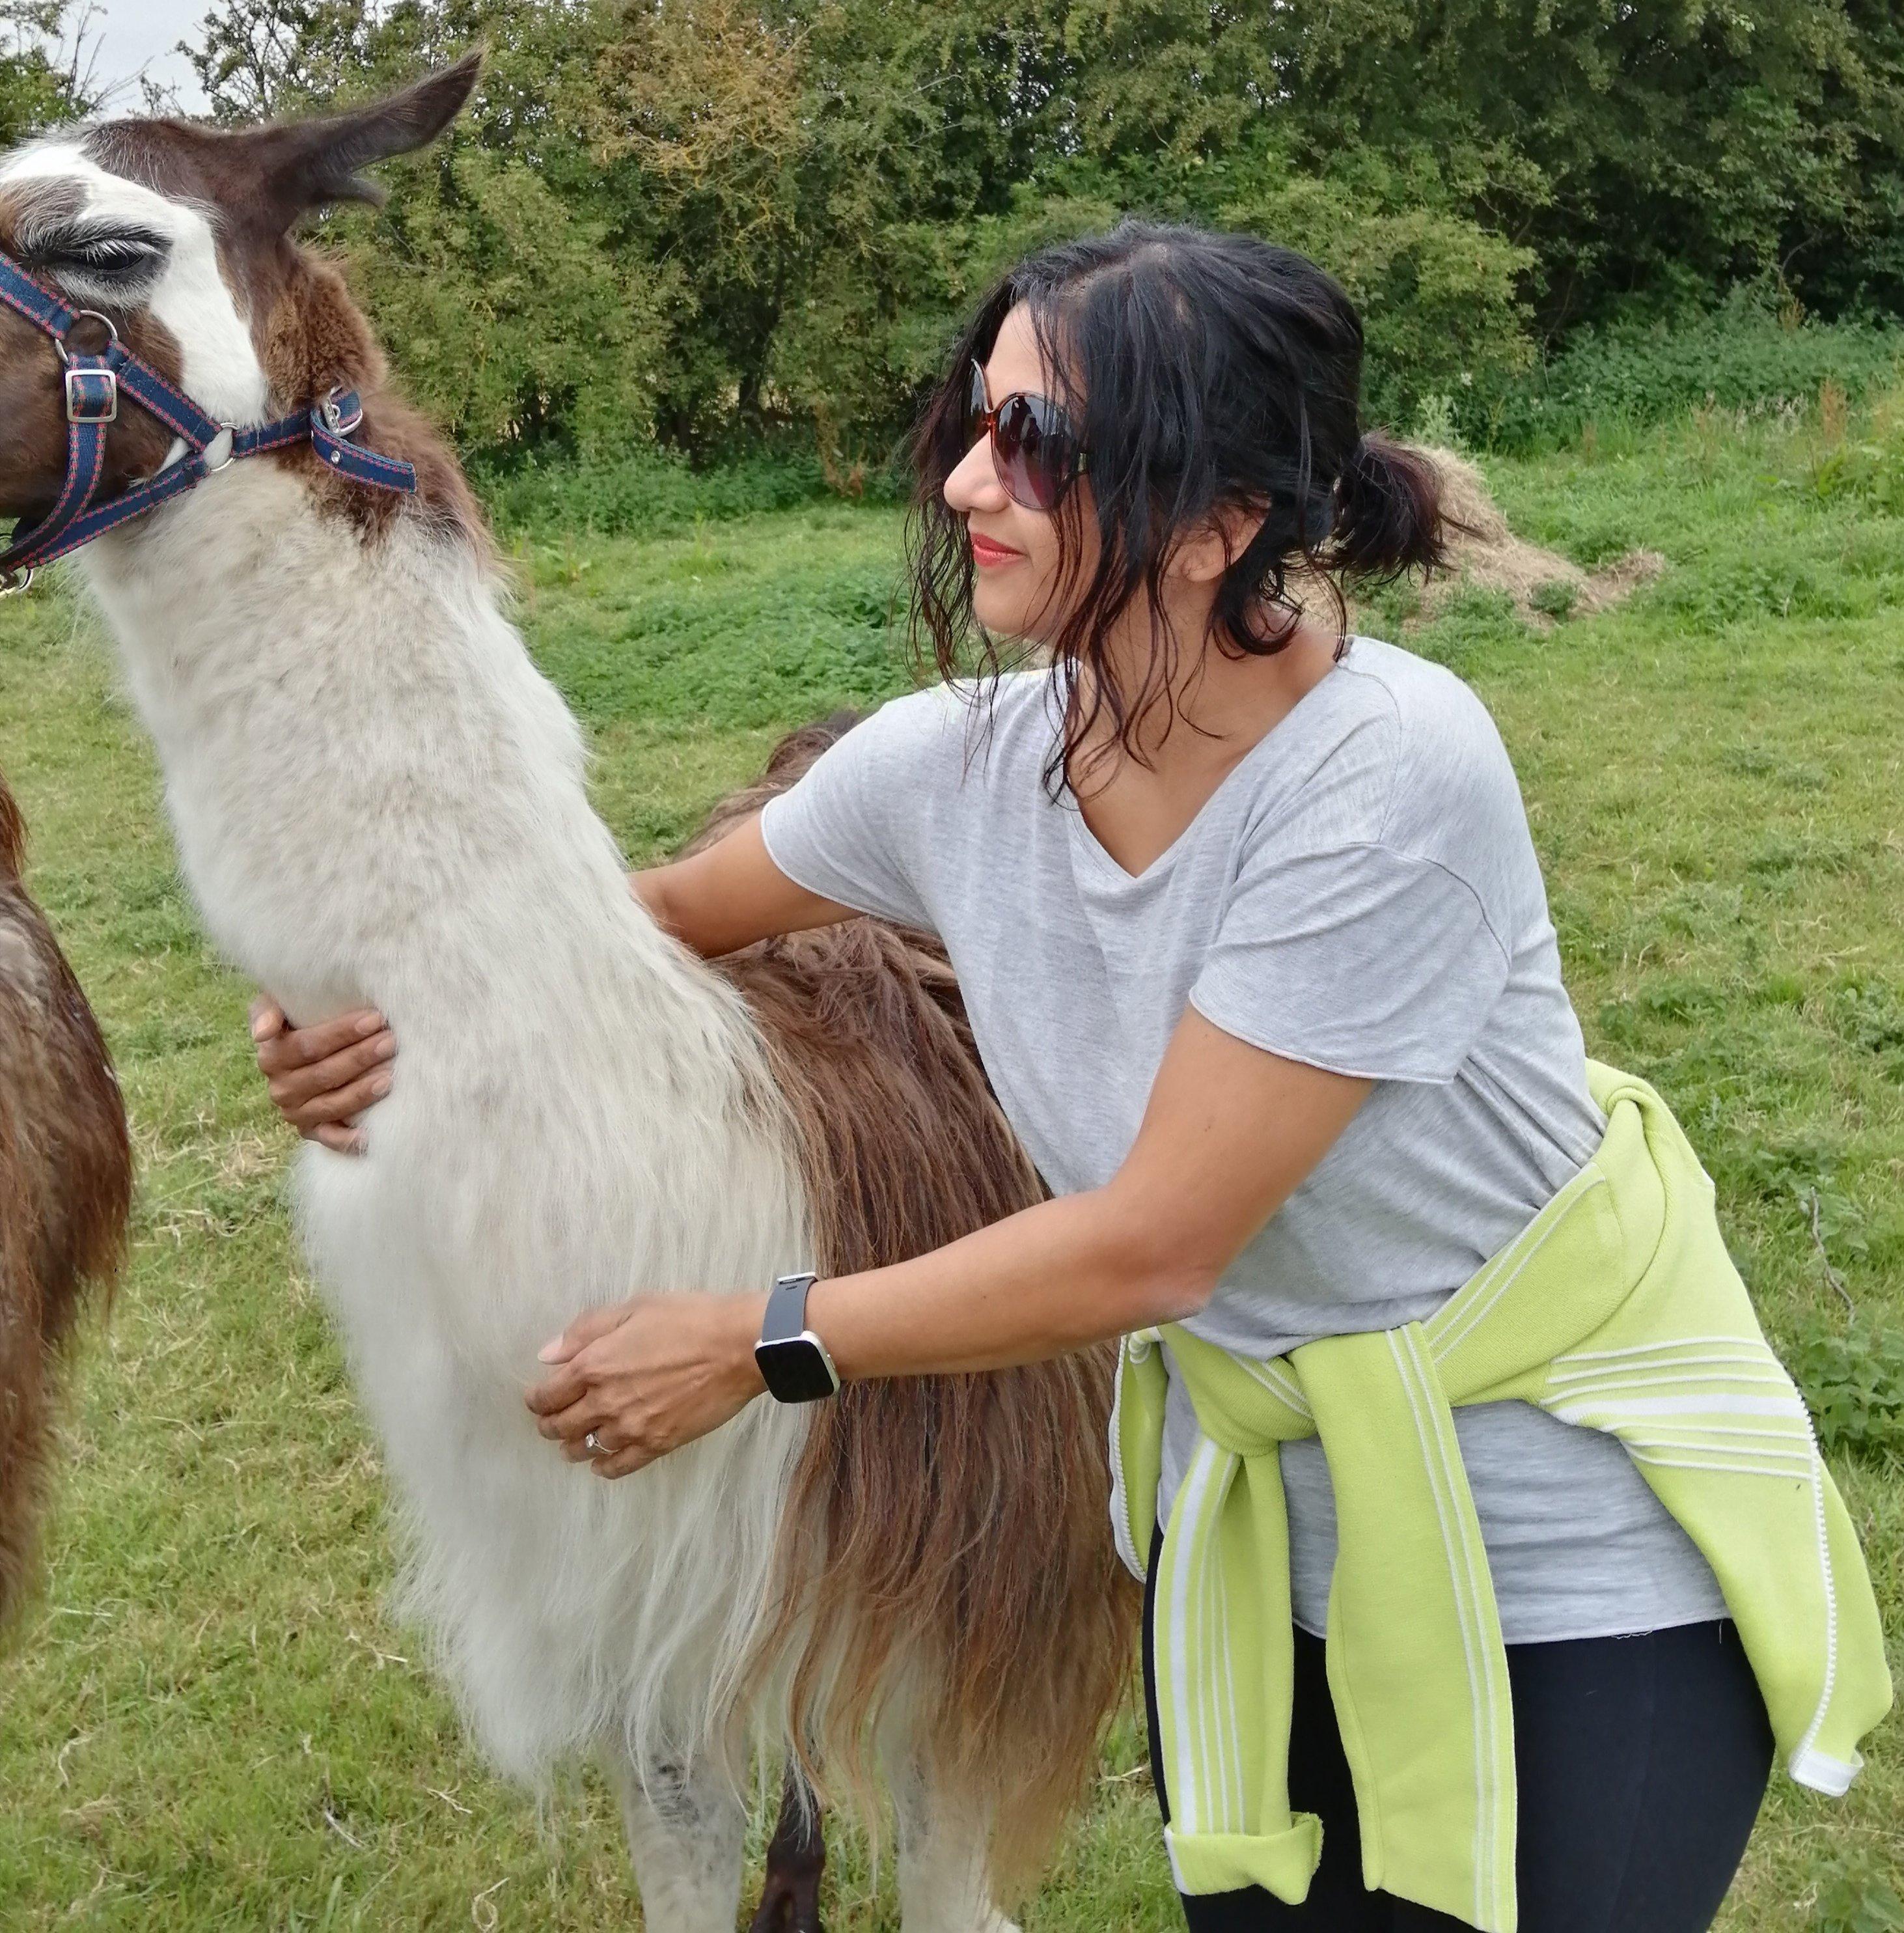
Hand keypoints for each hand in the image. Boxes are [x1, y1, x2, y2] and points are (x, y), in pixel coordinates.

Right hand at [251, 998, 396, 1155]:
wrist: (303, 1051)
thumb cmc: (299, 1021)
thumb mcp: (278, 1006)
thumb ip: (267, 1010)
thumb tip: (263, 1033)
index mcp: (271, 1057)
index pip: (308, 1046)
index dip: (342, 1033)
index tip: (374, 1019)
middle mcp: (280, 1089)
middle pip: (325, 1074)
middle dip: (361, 1057)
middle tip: (391, 1042)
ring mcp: (296, 1113)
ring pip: (333, 1104)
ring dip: (363, 1091)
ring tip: (392, 1074)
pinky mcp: (311, 1131)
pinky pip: (330, 1138)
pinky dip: (348, 1139)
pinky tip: (370, 1134)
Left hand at [524, 1293, 768, 1478]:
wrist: (738, 1347)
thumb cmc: (688, 1318)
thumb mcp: (633, 1308)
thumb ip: (585, 1331)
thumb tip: (547, 1355)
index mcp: (594, 1365)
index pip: (547, 1395)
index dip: (536, 1400)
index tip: (537, 1399)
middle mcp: (605, 1402)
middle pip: (560, 1427)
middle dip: (549, 1425)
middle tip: (550, 1423)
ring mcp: (631, 1427)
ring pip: (586, 1450)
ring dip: (573, 1447)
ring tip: (574, 1444)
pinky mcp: (657, 1444)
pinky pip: (618, 1467)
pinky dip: (603, 1467)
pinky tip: (602, 1463)